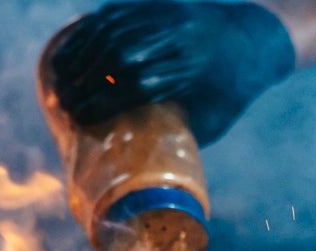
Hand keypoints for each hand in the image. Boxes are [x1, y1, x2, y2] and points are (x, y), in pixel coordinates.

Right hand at [49, 1, 294, 144]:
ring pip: (112, 32)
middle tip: (63, 105)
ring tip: (59, 85)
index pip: (139, 83)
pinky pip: (111, 16)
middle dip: (85, 81)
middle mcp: (178, 35)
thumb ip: (178, 137)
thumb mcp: (212, 120)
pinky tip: (67, 56)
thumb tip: (137, 169)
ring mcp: (164, 14)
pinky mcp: (154, 5)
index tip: (80, 120)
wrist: (256, 37)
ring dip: (79, 59)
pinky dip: (84, 36)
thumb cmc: (232, 91)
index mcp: (195, 67)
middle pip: (119, 55)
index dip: (104, 102)